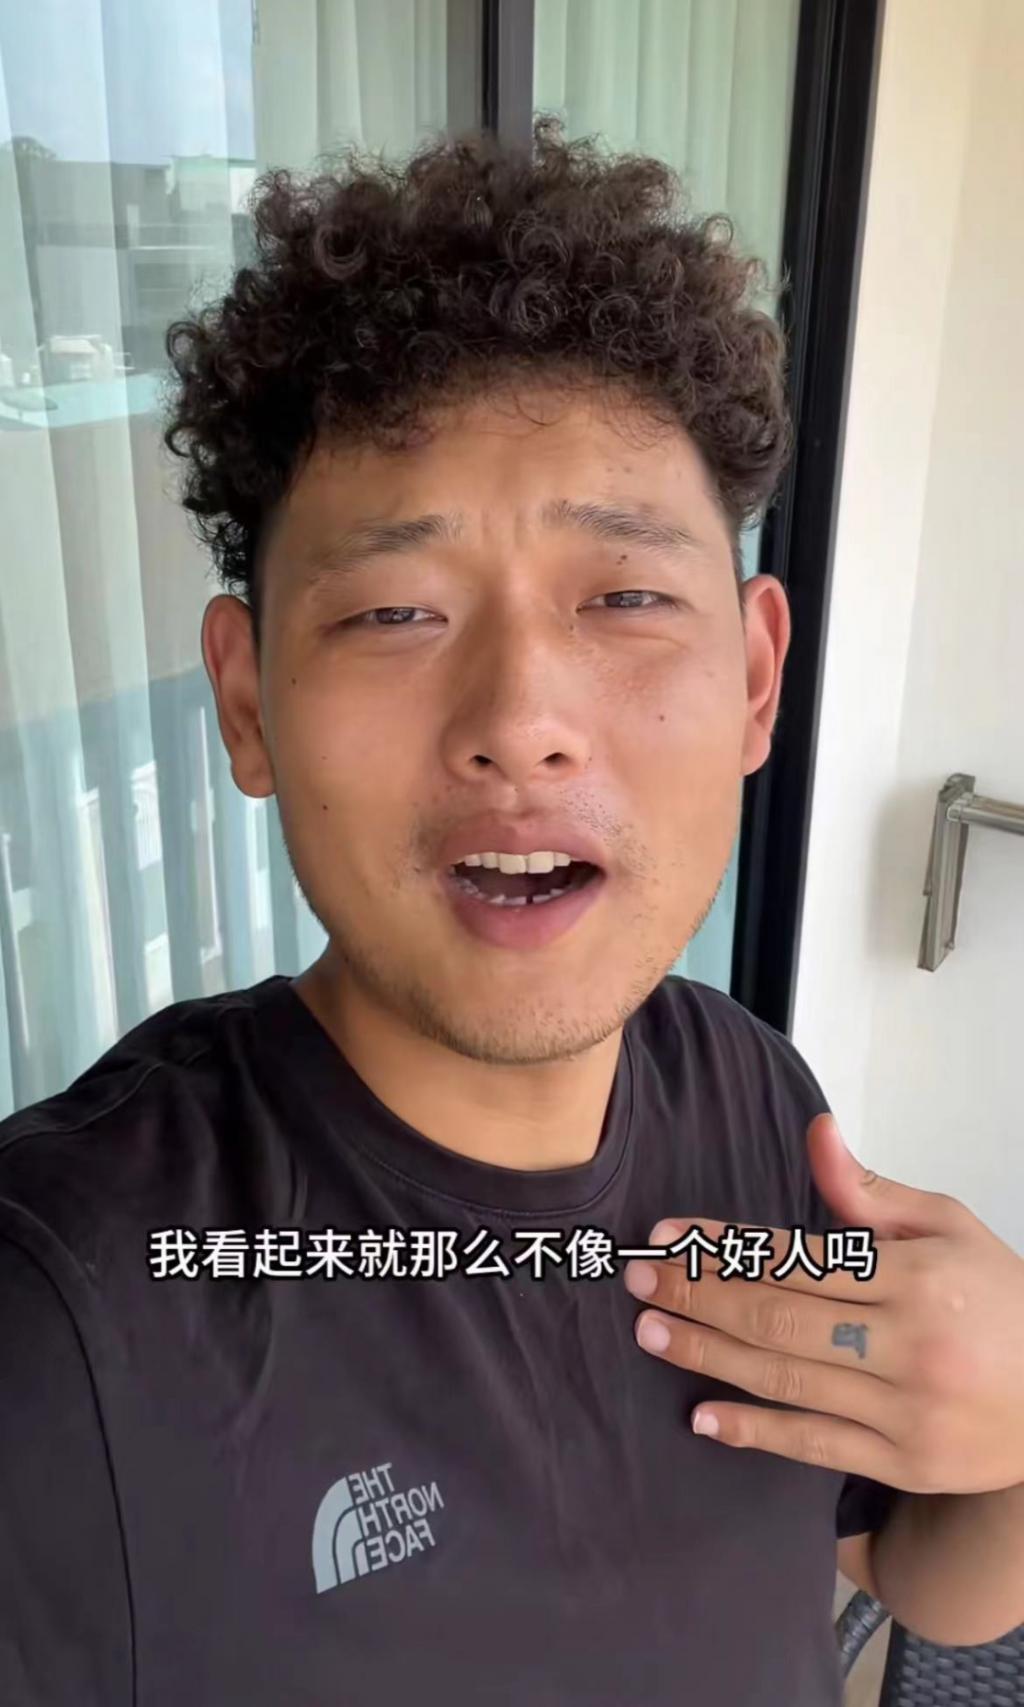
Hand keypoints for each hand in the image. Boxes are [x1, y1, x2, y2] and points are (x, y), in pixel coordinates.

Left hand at [623, 1114, 1023, 1493]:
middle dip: (698, 1295)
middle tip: (637, 1281)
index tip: (668, 1235)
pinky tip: (703, 1417)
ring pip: (785, 1378)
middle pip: (778, 1317)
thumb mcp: (950, 1227)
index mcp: (919, 1277)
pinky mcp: (902, 1463)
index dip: (724, 1247)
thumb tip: (814, 1132)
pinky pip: (813, 1445)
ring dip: (709, 1355)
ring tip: (651, 1333)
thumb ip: (871, 1192)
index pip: (798, 1257)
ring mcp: (905, 1411)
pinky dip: (753, 1432)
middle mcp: (909, 1345)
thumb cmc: (1002, 1302)